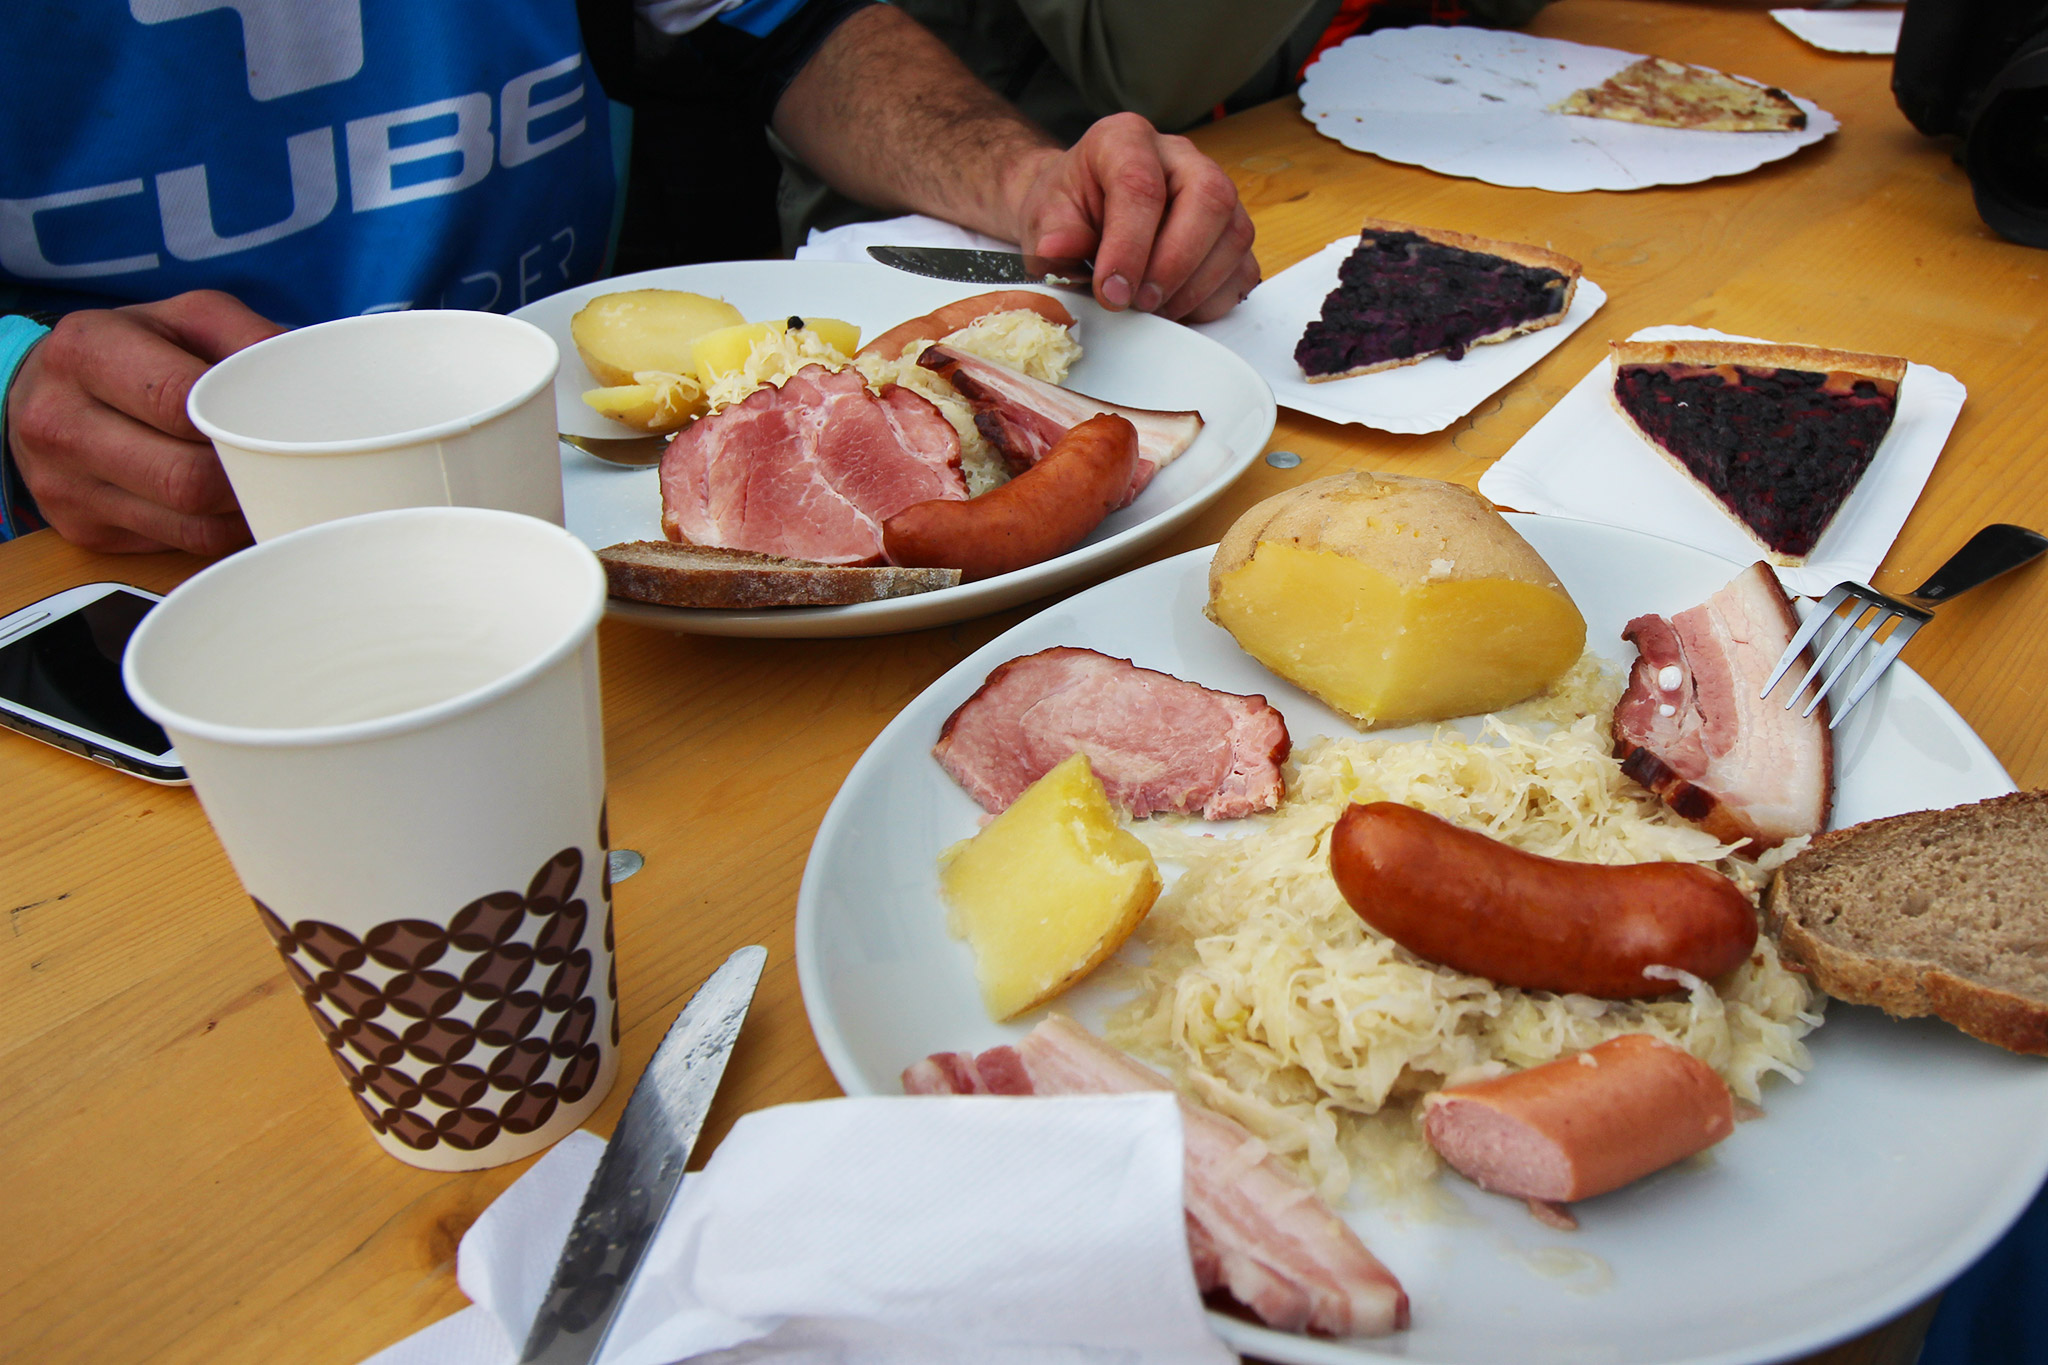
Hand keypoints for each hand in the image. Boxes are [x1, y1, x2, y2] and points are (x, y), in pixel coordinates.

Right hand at [5, 290, 284, 554]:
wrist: (38, 389)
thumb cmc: (136, 351)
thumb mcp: (189, 320)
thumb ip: (251, 339)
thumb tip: (318, 385)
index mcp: (88, 350)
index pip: (181, 404)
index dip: (242, 425)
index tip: (285, 428)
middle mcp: (58, 420)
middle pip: (187, 479)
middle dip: (250, 477)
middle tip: (291, 467)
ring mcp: (63, 484)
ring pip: (189, 524)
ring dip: (244, 512)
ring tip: (272, 486)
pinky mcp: (80, 528)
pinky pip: (177, 545)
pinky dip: (223, 532)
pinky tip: (237, 507)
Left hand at [1012, 113, 1258, 324]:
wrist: (1082, 214)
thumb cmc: (1067, 211)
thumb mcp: (1044, 218)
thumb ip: (1052, 234)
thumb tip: (1058, 250)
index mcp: (1126, 139)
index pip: (1142, 184)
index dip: (1130, 245)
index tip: (1111, 291)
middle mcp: (1180, 156)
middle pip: (1208, 198)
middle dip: (1175, 263)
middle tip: (1141, 303)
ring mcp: (1215, 189)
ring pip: (1235, 234)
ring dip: (1196, 286)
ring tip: (1154, 309)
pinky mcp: (1230, 229)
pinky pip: (1244, 266)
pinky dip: (1214, 298)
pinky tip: (1178, 308)